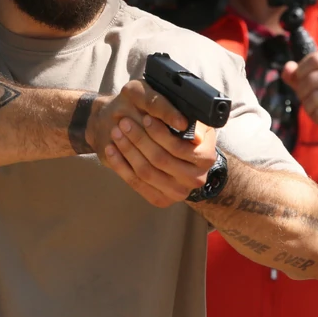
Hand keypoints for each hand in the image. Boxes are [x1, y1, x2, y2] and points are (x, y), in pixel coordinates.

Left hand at [88, 81, 218, 207]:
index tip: (145, 117)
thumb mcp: (188, 116)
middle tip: (124, 122)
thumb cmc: (179, 127)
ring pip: (146, 172)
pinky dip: (121, 166)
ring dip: (128, 151)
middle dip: (140, 139)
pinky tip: (111, 149)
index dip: (159, 133)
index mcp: (206, 157)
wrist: (174, 150)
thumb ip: (189, 118)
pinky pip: (136, 183)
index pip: (179, 147)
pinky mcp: (161, 199)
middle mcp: (196, 178)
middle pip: (161, 160)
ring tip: (116, 133)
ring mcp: (178, 192)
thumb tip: (189, 131)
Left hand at [282, 51, 317, 158]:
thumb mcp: (309, 85)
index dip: (301, 71)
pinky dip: (316, 117)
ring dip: (309, 107)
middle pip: (312, 79)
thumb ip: (296, 75)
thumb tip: (287, 68)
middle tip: (307, 99)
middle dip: (302, 92)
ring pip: (314, 98)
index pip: (315, 59)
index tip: (300, 80)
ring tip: (317, 109)